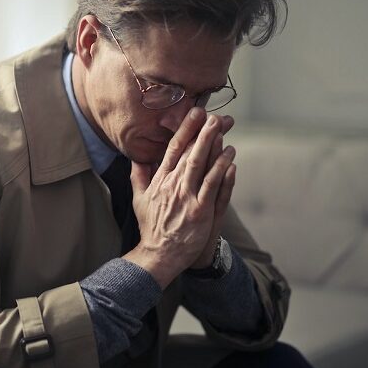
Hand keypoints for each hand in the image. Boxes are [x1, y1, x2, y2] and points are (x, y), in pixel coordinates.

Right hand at [123, 109, 236, 287]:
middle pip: (189, 153)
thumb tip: (136, 158)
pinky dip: (221, 171)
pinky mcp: (200, 211)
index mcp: (160, 180)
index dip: (185, 130)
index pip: (173, 149)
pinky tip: (230, 159)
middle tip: (214, 116)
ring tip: (224, 132)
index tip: (194, 114)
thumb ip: (138, 176)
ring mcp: (187, 198)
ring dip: (213, 147)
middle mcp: (173, 186)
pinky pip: (213, 187)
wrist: (159, 254)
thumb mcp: (138, 199)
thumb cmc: (151, 227)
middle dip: (202, 133)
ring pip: (201, 166)